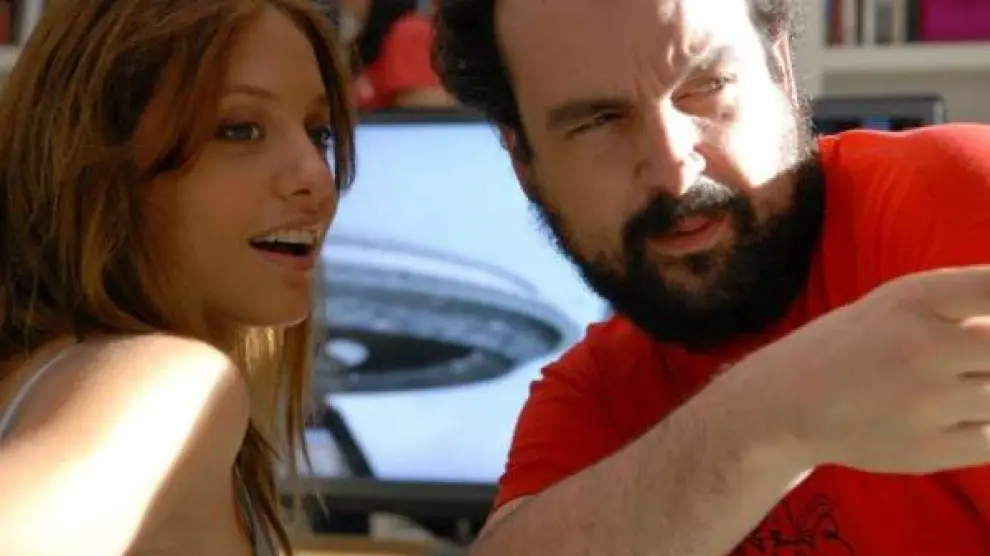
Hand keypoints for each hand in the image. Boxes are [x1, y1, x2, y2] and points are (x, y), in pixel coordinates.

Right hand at [736, 266, 989, 474]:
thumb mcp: (901, 301)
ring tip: (962, 383)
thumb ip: (971, 299)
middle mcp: (924, 348)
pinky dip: (987, 425)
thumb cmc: (857, 343)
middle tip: (976, 363)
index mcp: (915, 299)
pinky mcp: (931, 450)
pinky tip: (959, 413)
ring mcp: (928, 403)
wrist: (788, 404)